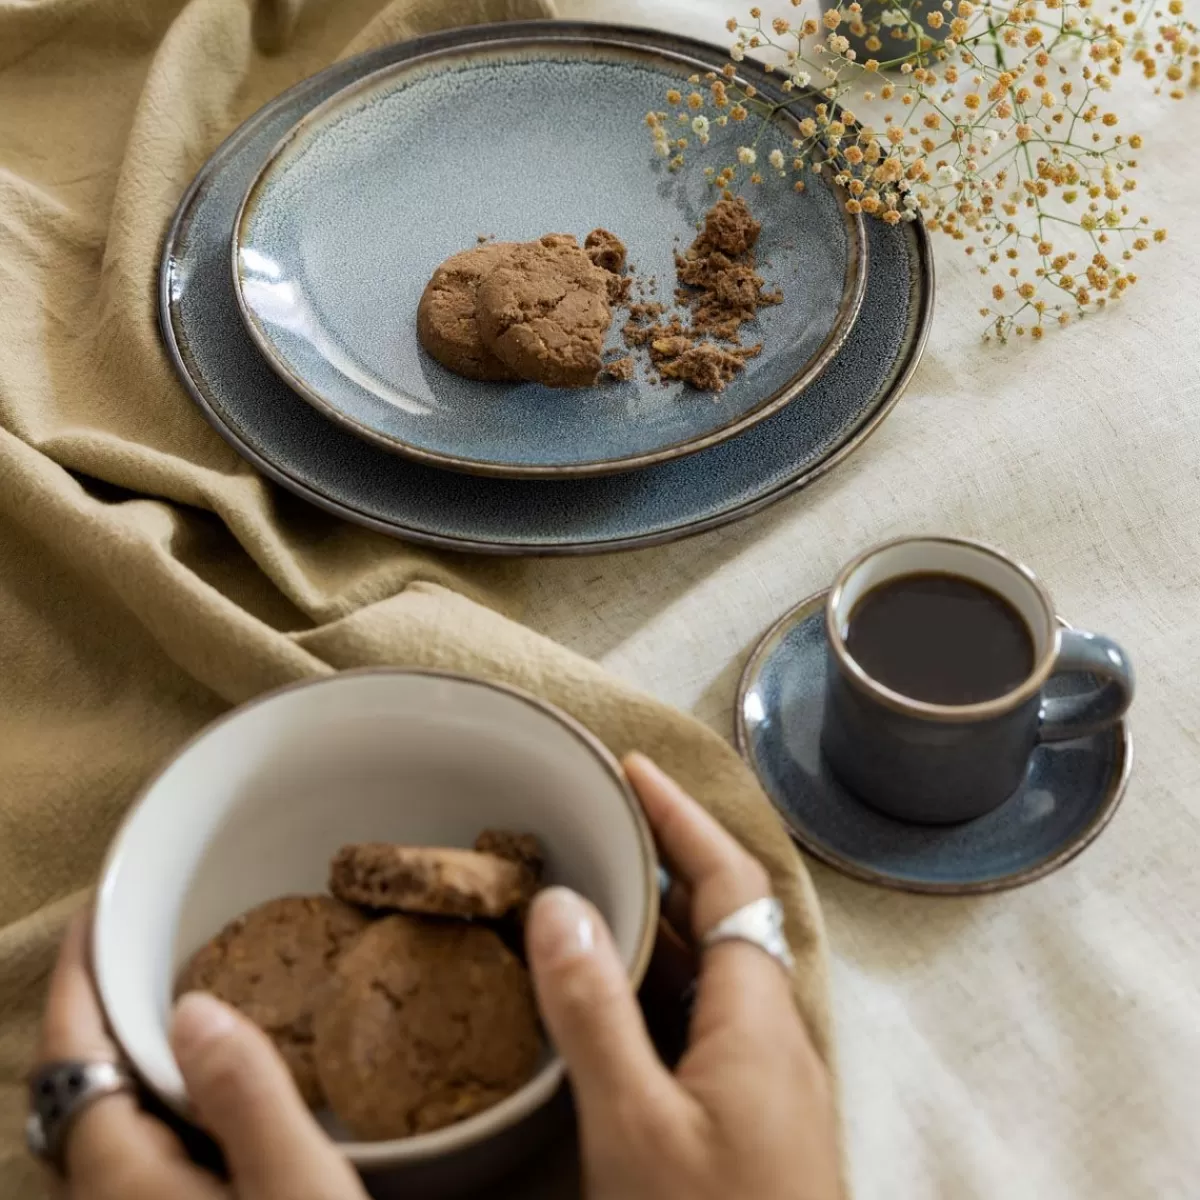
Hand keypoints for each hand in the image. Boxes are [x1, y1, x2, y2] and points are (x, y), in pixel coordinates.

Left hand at [34, 914, 367, 1199]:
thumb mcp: (297, 1187)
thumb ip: (245, 1097)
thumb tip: (195, 1008)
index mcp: (121, 1175)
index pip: (71, 1056)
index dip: (79, 978)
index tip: (101, 912)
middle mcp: (104, 1199)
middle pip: (80, 1083)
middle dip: (106, 1009)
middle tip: (150, 944)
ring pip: (111, 1117)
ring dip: (133, 1052)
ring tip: (184, 996)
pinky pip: (141, 1146)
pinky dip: (159, 1093)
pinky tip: (211, 1087)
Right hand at [524, 753, 840, 1199]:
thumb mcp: (635, 1130)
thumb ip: (595, 1013)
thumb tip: (560, 904)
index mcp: (759, 1018)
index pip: (727, 880)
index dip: (680, 817)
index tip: (629, 770)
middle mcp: (772, 1036)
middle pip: (723, 918)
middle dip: (662, 861)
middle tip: (593, 828)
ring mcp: (763, 1082)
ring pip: (709, 973)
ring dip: (655, 926)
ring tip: (586, 895)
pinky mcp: (746, 1122)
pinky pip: (698, 1024)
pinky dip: (653, 988)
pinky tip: (605, 1001)